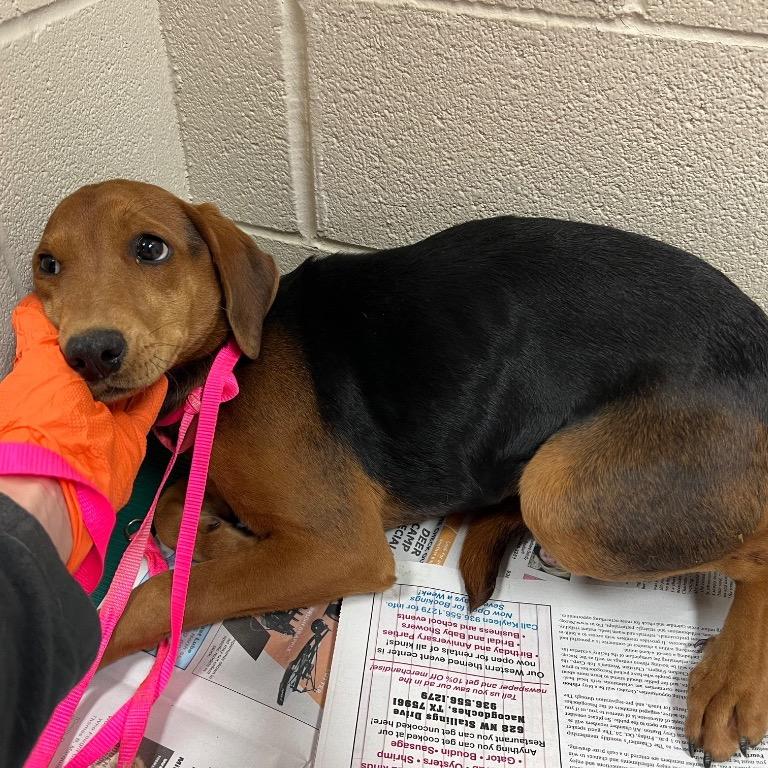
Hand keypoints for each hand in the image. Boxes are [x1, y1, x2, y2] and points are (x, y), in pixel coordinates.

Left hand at [0, 295, 166, 576]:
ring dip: (133, 368)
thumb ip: (37, 331)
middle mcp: (72, 402)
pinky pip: (146, 408)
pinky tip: (162, 369)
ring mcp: (102, 421)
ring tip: (148, 339)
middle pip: (93, 370)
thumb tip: (34, 301)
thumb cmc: (43, 417)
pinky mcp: (129, 436)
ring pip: (122, 387)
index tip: (92, 301)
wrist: (67, 479)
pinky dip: (155, 390)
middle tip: (127, 319)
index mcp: (43, 385)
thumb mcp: (35, 362)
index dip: (73, 327)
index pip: (60, 350)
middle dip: (106, 350)